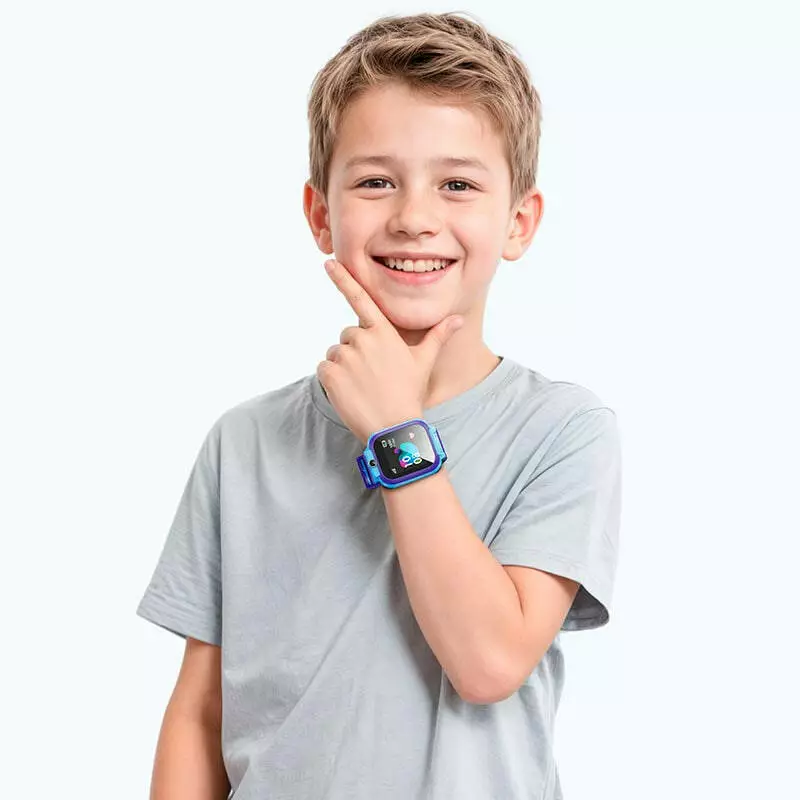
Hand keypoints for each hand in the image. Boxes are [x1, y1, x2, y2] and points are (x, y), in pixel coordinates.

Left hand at [318, 258, 463, 444]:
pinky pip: (324, 369)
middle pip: (347, 336)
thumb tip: (458, 319)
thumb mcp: (424, 362)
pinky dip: (332, 380)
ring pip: (335, 353)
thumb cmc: (409, 393)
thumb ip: (438, 336)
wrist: (393, 427)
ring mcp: (345, 356)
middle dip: (355, 351)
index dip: (343, 279)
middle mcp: (362, 339)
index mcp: (383, 332)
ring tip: (362, 386)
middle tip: (372, 375)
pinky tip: (349, 392)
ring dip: (344, 367)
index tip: (328, 262)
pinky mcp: (331, 373)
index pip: (360, 299)